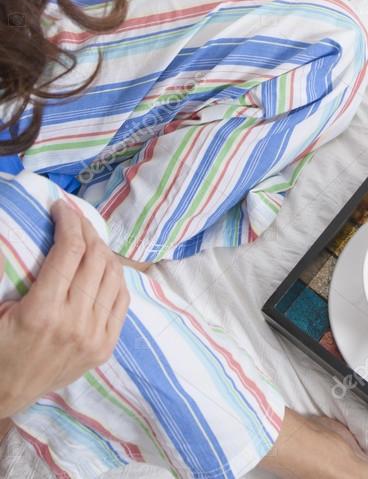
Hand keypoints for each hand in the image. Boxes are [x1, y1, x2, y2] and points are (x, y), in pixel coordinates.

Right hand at [0, 200, 128, 417]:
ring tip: (87, 238)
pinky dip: (115, 276)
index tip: (61, 208)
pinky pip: (121, 299)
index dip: (69, 221)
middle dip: (86, 229)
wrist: (5, 394)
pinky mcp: (104, 348)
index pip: (70, 250)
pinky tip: (103, 265)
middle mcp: (74, 323)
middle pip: (95, 257)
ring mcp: (94, 337)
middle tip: (74, 218)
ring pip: (113, 275)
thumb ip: (7, 272)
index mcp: (42, 311)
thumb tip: (12, 235)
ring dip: (102, 249)